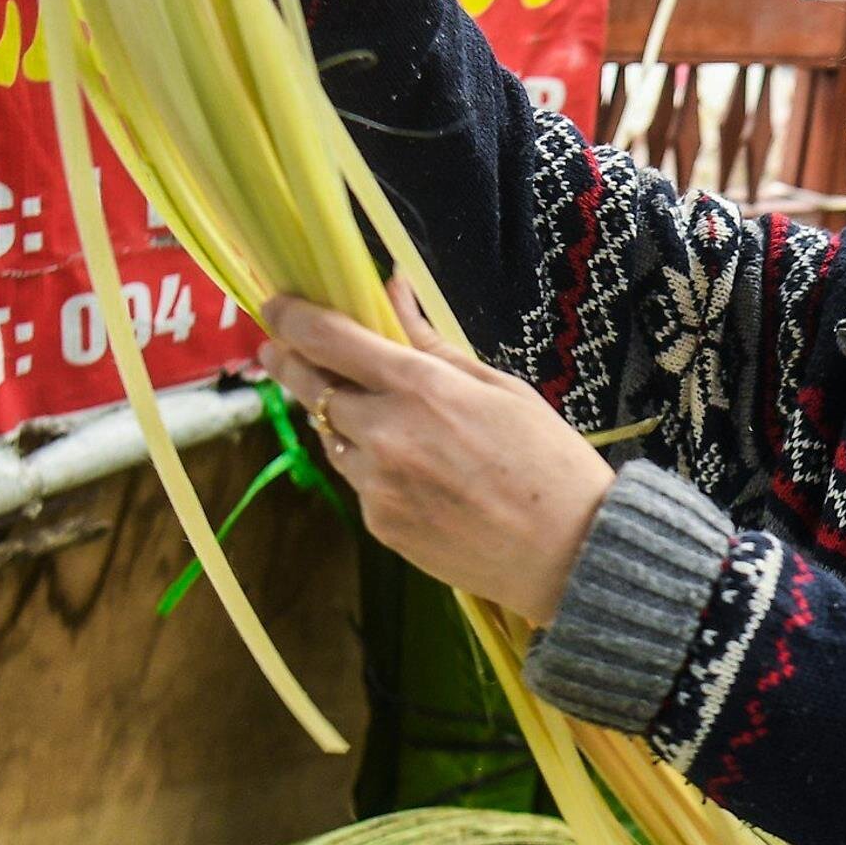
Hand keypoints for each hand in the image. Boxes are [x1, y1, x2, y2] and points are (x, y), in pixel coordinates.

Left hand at [257, 280, 616, 627]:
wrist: (568, 552)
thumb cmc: (548, 461)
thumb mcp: (500, 388)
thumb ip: (434, 344)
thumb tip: (393, 292)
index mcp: (421, 387)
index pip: (328, 339)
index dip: (292, 316)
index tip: (277, 305)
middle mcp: (386, 434)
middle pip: (309, 387)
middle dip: (288, 362)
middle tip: (279, 350)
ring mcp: (377, 484)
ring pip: (329, 436)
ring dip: (335, 418)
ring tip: (365, 413)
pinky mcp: (380, 525)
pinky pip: (357, 482)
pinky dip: (369, 466)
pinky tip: (410, 470)